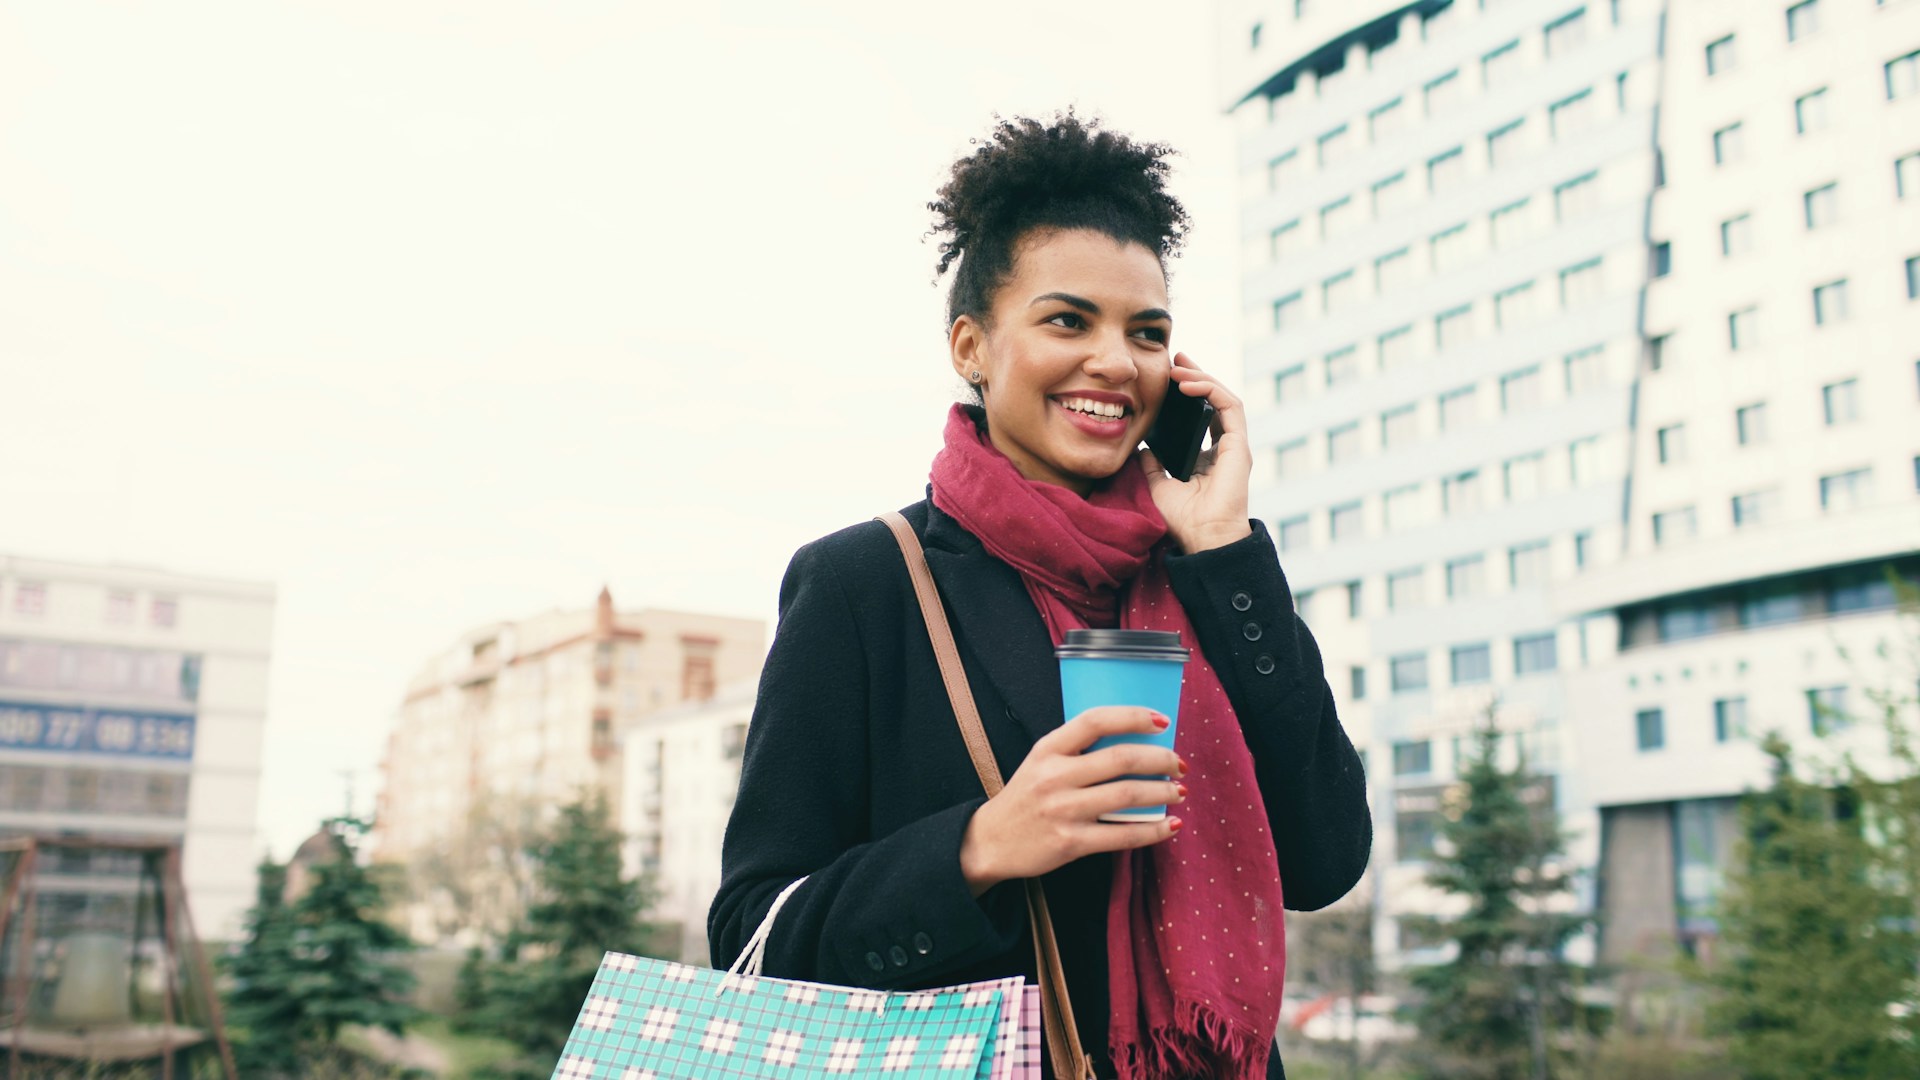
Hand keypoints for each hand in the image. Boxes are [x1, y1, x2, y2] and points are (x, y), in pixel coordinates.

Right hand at [959, 706, 1186, 895]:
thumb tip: (1135, 741)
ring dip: (1162, 792)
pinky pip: (1123, 835)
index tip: (1162, 720)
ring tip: (1179, 792)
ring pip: (1127, 795)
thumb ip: (1077, 750)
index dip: (1133, 716)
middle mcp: (1054, 776)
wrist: (991, 842)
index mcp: (1047, 749)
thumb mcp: (1041, 762)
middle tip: (1179, 763)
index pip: (1095, 720)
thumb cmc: (1026, 797)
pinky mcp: (1071, 843)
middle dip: (1160, 758)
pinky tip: (1171, 826)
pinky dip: (1154, 830)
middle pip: (1120, 758)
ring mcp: (1063, 810)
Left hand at [1137, 352, 1251, 552]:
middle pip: (1215, 401)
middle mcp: (1225, 448)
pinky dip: (1211, 390)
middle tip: (1175, 357)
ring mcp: (1235, 446)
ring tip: (1179, 366)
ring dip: (1202, 377)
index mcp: (1209, 456)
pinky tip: (1189, 383)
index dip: (1189, 393)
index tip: (1168, 376)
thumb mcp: (1158, 485)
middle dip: (1196, 375)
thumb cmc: (1184, 520)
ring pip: (1224, 398)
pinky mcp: (1239, 446)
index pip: (1203, 414)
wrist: (1203, 538)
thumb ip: (1152, 465)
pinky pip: (1230, 406)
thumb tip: (1142, 447)